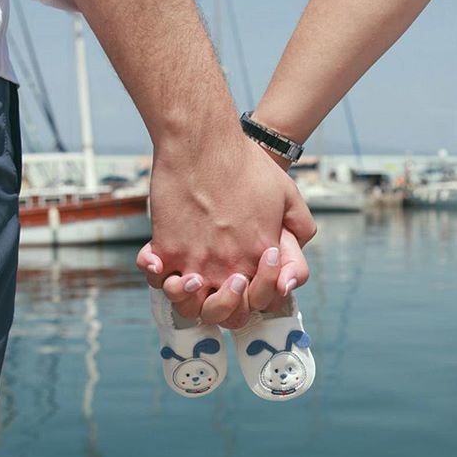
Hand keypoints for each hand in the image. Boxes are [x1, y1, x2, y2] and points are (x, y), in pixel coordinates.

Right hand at [139, 133, 314, 316]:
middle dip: (226, 306)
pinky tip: (160, 261)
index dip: (256, 295)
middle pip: (225, 315)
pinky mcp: (166, 248)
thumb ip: (300, 230)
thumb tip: (293, 258)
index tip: (249, 275)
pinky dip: (157, 275)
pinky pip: (156, 278)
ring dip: (190, 298)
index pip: (260, 303)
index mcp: (259, 258)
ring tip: (192, 277)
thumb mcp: (289, 196)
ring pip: (188, 305)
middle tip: (224, 281)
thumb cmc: (246, 164)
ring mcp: (194, 261)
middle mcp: (227, 267)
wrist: (203, 141)